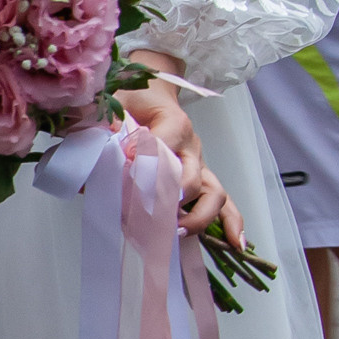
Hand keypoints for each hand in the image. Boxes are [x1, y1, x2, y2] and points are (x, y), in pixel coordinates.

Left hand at [116, 73, 239, 247]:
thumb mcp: (116, 101)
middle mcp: (192, 147)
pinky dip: (231, 222)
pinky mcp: (201, 180)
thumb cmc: (134, 99)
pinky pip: (223, 202)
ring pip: (213, 194)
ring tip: (178, 233)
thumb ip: (107, 121)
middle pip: (191, 178)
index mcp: (174, 124)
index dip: (147, 164)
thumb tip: (101, 146)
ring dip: (199, 217)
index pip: (165, 147)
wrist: (151, 94)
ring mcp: (199, 166)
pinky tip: (237, 243)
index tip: (129, 175)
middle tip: (148, 215)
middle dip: (172, 200)